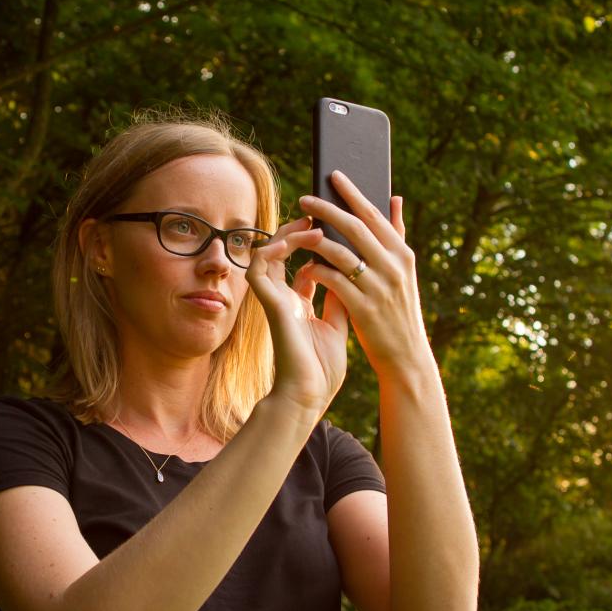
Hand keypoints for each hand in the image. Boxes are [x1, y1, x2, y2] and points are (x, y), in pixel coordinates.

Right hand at [244, 216, 349, 413]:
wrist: (310, 394)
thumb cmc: (322, 368)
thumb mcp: (340, 323)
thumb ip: (341, 295)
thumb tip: (352, 270)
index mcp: (300, 303)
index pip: (303, 264)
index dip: (315, 244)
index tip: (333, 227)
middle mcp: (284, 297)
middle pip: (285, 253)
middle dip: (301, 231)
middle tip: (320, 215)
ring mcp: (274, 300)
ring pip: (269, 254)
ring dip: (288, 236)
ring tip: (311, 225)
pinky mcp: (268, 305)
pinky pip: (259, 269)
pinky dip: (271, 251)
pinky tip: (290, 241)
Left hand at [293, 171, 431, 382]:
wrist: (405, 356)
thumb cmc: (399, 310)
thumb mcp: (404, 271)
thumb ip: (397, 235)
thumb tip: (394, 197)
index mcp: (403, 255)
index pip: (375, 216)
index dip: (353, 193)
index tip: (334, 175)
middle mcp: (394, 267)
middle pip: (355, 228)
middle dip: (327, 209)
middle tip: (304, 197)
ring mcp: (379, 288)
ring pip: (341, 253)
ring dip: (316, 239)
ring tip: (297, 231)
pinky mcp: (364, 309)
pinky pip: (334, 282)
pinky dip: (318, 271)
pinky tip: (305, 267)